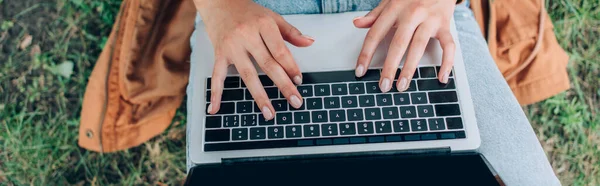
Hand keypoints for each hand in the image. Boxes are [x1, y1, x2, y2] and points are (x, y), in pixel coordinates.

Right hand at [194, 0, 313, 119]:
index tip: (299, 81)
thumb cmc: (247, 12)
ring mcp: (232, 46)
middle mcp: (247, 36)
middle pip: (268, 65)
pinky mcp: (219, 53)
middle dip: (283, 85)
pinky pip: (217, 76)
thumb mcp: (272, 17)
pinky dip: (216, 93)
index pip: (280, 51)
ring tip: (270, 113)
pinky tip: (216, 108)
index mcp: (263, 25)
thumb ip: (291, 32)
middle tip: (295, 101)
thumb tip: (310, 42)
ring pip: (248, 75)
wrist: (219, 2)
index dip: (291, 67)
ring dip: (260, 96)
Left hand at [353, 0, 456, 91]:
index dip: (366, 54)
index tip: (360, 71)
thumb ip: (375, 14)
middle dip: (389, 67)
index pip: (375, 34)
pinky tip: (441, 77)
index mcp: (394, 8)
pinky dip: (447, 62)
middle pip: (398, 43)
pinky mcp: (445, 24)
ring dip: (409, 68)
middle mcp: (412, 13)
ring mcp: (430, 19)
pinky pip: (448, 45)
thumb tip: (356, 23)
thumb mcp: (391, 0)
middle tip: (383, 85)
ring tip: (402, 85)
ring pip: (419, 46)